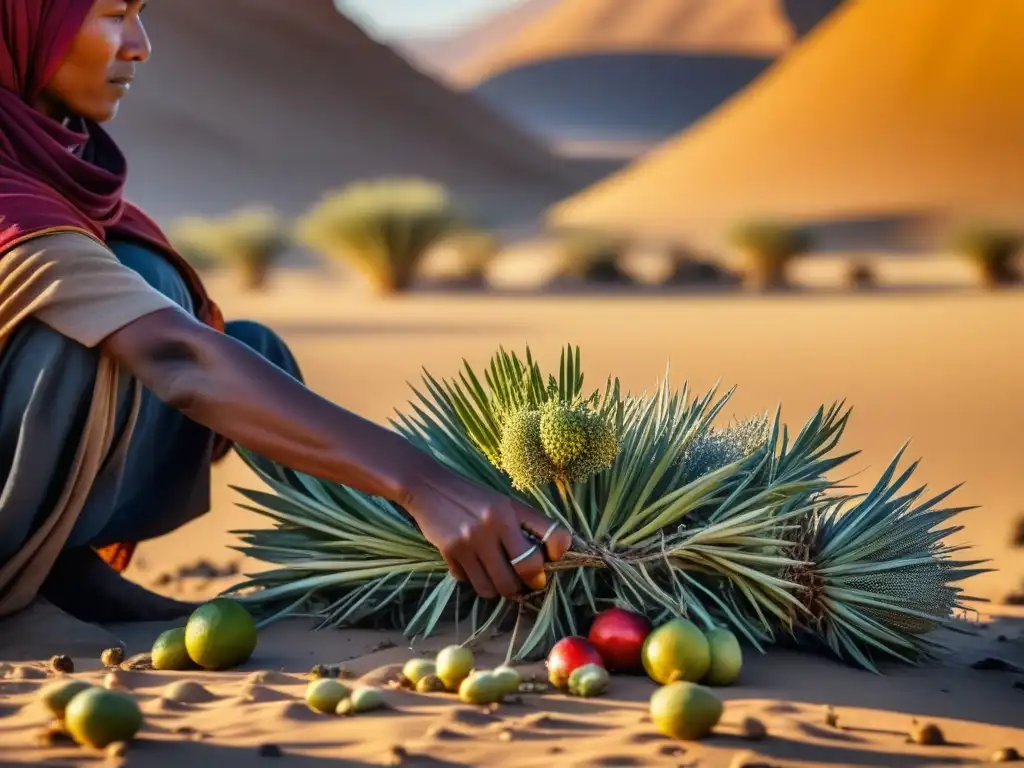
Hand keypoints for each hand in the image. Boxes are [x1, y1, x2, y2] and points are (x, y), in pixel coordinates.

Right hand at [400, 463, 572, 599]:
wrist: (427, 486)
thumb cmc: (471, 497)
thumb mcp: (503, 502)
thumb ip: (525, 525)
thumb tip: (547, 558)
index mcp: (511, 509)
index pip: (552, 534)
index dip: (559, 552)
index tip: (550, 558)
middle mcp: (494, 524)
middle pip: (525, 571)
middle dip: (528, 583)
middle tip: (525, 582)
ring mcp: (471, 540)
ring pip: (496, 586)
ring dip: (500, 589)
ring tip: (498, 579)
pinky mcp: (450, 552)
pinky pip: (470, 582)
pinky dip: (474, 581)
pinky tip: (472, 567)